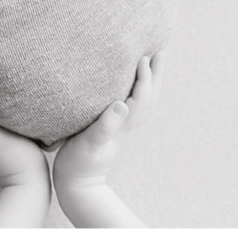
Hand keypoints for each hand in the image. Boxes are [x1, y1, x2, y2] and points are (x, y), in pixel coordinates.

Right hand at [50, 52, 165, 227]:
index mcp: (122, 124)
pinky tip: (129, 84)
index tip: (144, 57)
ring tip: (151, 62)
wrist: (77, 185)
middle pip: (149, 97)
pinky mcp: (113, 128)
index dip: (144, 77)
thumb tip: (122, 105)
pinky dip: (138, 90)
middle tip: (161, 52)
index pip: (141, 97)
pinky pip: (133, 104)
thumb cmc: (79, 164)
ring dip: (151, 81)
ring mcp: (121, 127)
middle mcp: (126, 124)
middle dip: (156, 75)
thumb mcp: (90, 143)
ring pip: (144, 101)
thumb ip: (106, 125)